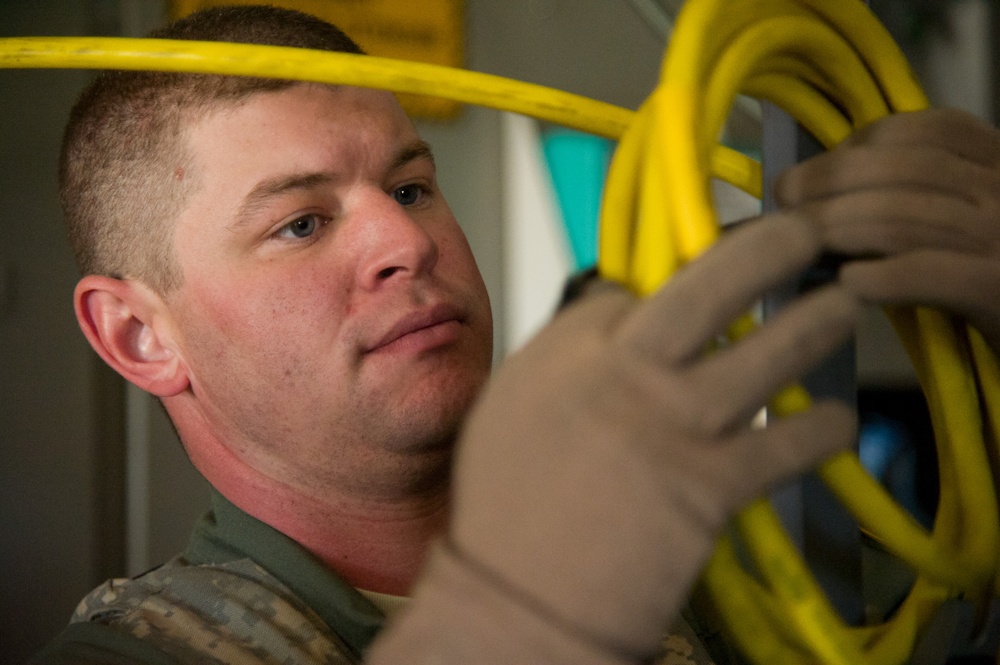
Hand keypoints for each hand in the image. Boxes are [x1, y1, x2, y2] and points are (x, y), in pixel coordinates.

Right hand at [369, 214, 858, 663]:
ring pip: (767, 352)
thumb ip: (561, 357)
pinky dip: (822, 431)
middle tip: (802, 232)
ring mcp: (676, 426)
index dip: (671, 272)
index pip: (630, 284)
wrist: (519, 598)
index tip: (700, 266)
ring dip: (814, 323)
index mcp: (566, 350)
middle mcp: (627, 373)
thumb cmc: (502, 511)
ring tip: (840, 305)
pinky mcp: (713, 486)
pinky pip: (789, 443)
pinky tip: (836, 421)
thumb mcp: (508, 405)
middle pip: (710, 286)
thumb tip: (607, 324)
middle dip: (767, 246)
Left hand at [776, 108, 999, 352]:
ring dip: (840, 227)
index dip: (857, 146)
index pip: (927, 131)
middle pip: (906, 168)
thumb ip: (916, 196)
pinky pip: (928, 273)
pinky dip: (880, 275)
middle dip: (831, 182)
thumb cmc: (991, 275)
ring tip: (798, 244)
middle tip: (785, 205)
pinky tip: (848, 283)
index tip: (812, 174)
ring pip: (906, 218)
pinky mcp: (997, 287)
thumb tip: (819, 194)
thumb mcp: (967, 219)